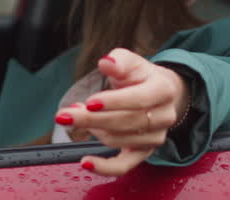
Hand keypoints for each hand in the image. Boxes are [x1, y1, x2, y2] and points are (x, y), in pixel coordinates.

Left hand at [54, 48, 189, 176]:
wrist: (160, 94)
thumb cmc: (141, 76)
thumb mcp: (131, 62)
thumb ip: (119, 61)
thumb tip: (107, 63)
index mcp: (163, 90)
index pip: (138, 100)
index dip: (113, 102)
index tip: (89, 103)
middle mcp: (163, 117)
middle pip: (124, 122)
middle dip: (91, 119)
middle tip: (65, 114)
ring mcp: (155, 137)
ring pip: (118, 139)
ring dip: (92, 129)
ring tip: (75, 116)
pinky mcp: (144, 152)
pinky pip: (125, 166)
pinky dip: (104, 167)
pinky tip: (86, 162)